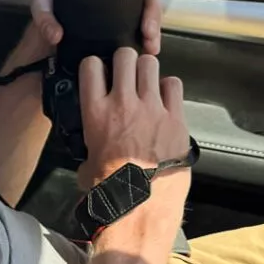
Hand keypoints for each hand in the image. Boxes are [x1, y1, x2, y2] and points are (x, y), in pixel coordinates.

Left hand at [30, 0, 164, 57]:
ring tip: (150, 43)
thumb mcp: (43, 7)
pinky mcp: (125, 23)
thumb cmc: (50, 9)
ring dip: (154, 27)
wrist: (48, 32)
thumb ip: (44, 16)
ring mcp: (124, 4)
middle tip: (148, 28)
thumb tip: (55, 33)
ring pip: (149, 11)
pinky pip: (143, 26)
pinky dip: (148, 38)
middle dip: (153, 10)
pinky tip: (149, 48)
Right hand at [76, 47, 190, 230]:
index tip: (100, 72)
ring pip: (150, 63)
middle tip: (126, 74)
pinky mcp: (176, 118)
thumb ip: (89, 147)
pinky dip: (169, 87)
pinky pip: (174, 84)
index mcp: (96, 112)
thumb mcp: (87, 164)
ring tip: (146, 83)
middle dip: (124, 61)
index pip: (91, 65)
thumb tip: (90, 152)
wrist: (142, 208)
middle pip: (124, 56)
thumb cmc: (111, 191)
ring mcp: (152, 108)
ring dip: (147, 70)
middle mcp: (123, 103)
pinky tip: (165, 99)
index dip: (96, 65)